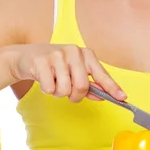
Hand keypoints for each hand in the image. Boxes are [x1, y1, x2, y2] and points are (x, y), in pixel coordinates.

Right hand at [10, 43, 125, 102]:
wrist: (27, 57)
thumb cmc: (55, 65)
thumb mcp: (73, 71)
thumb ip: (89, 84)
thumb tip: (102, 96)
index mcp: (85, 54)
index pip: (101, 74)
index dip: (112, 88)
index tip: (123, 98)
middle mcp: (74, 52)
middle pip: (82, 86)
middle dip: (75, 96)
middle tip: (68, 93)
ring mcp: (57, 55)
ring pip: (65, 90)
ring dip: (59, 93)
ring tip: (54, 82)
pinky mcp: (41, 61)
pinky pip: (49, 89)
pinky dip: (47, 90)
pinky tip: (44, 79)